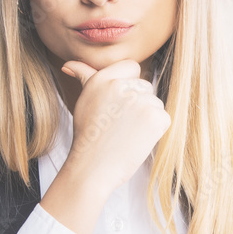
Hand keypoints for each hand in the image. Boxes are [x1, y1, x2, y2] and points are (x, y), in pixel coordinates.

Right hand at [61, 59, 171, 195]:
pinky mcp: (155, 117)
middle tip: (119, 123)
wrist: (93, 168)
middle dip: (137, 103)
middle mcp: (121, 86)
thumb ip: (85, 77)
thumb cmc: (88, 137)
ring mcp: (140, 101)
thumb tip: (69, 65)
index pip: (131, 66)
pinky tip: (137, 139)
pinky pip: (163, 117)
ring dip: (146, 117)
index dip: (129, 85)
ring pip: (155, 102)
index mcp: (103, 78)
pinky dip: (155, 130)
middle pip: (145, 86)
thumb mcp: (84, 102)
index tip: (119, 104)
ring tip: (126, 133)